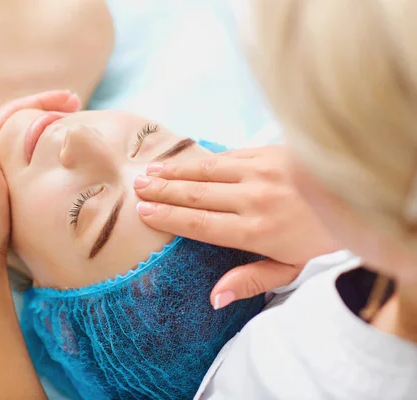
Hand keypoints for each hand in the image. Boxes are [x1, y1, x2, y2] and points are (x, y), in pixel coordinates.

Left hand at [0, 90, 80, 267]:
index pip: (15, 110)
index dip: (43, 100)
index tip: (72, 99)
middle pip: (21, 118)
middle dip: (48, 107)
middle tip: (76, 104)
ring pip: (24, 134)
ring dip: (47, 123)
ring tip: (71, 121)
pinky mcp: (3, 179)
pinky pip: (26, 150)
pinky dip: (43, 143)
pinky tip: (56, 151)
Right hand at [134, 146, 337, 307]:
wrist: (355, 195)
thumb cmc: (318, 236)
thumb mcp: (288, 268)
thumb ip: (250, 280)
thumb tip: (214, 297)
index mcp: (255, 232)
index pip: (199, 223)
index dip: (168, 217)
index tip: (143, 212)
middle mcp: (252, 200)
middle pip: (195, 195)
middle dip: (162, 191)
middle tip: (137, 188)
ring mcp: (259, 172)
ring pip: (205, 171)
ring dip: (173, 172)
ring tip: (148, 172)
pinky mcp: (266, 153)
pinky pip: (224, 156)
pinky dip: (198, 158)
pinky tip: (181, 160)